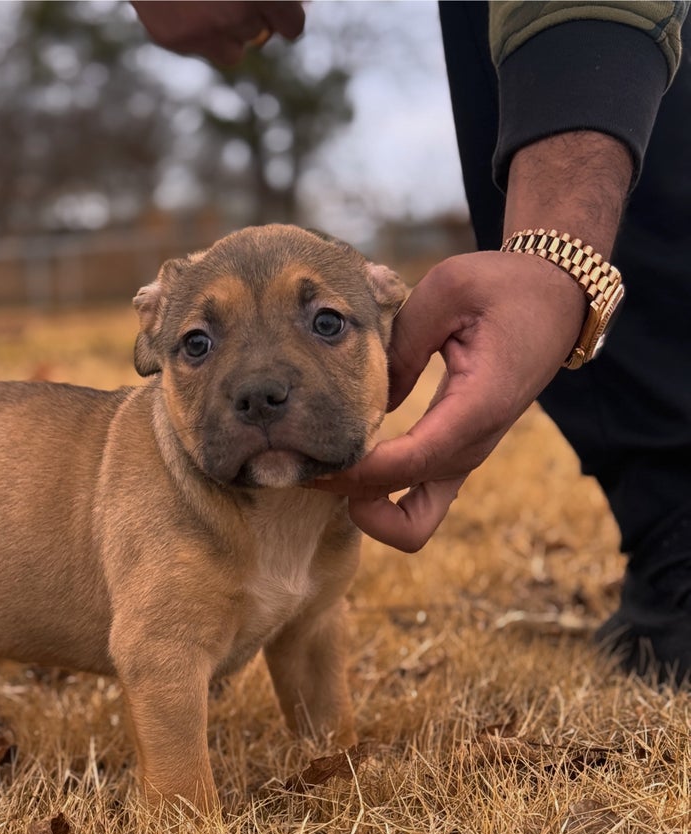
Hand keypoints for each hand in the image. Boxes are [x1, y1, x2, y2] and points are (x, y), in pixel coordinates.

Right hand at [131, 1, 304, 64]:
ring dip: (228, 31)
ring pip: (232, 50)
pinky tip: (182, 3)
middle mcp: (232, 16)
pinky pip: (199, 47)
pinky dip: (196, 30)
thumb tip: (299, 5)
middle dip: (251, 15)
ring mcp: (200, 33)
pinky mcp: (173, 40)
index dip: (287, 16)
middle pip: (258, 33)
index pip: (293, 26)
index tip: (282, 10)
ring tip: (208, 1)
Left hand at [311, 250, 585, 550]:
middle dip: (346, 493)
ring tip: (317, 466)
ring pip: (410, 523)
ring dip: (362, 506)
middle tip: (300, 462)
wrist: (555, 298)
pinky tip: (342, 462)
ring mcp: (465, 460)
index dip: (355, 471)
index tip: (311, 457)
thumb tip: (363, 397)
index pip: (408, 463)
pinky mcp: (455, 458)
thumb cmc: (503, 287)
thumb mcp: (447, 290)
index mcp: (476, 407)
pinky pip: (413, 504)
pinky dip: (376, 499)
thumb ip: (401, 342)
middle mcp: (472, 446)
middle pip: (401, 509)